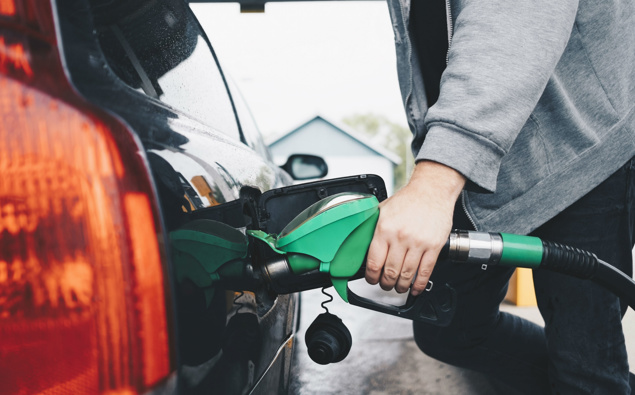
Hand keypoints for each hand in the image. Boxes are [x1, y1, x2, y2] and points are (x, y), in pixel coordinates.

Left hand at [365, 161, 465, 294]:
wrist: (431, 191)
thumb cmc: (408, 200)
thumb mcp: (383, 210)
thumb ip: (373, 227)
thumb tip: (361, 243)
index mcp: (384, 229)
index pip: (373, 262)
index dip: (371, 276)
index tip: (371, 279)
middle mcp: (400, 237)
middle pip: (390, 272)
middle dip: (385, 283)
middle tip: (385, 284)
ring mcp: (418, 243)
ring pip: (406, 275)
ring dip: (401, 286)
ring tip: (398, 287)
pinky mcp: (434, 246)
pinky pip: (425, 271)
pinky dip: (419, 284)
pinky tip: (415, 288)